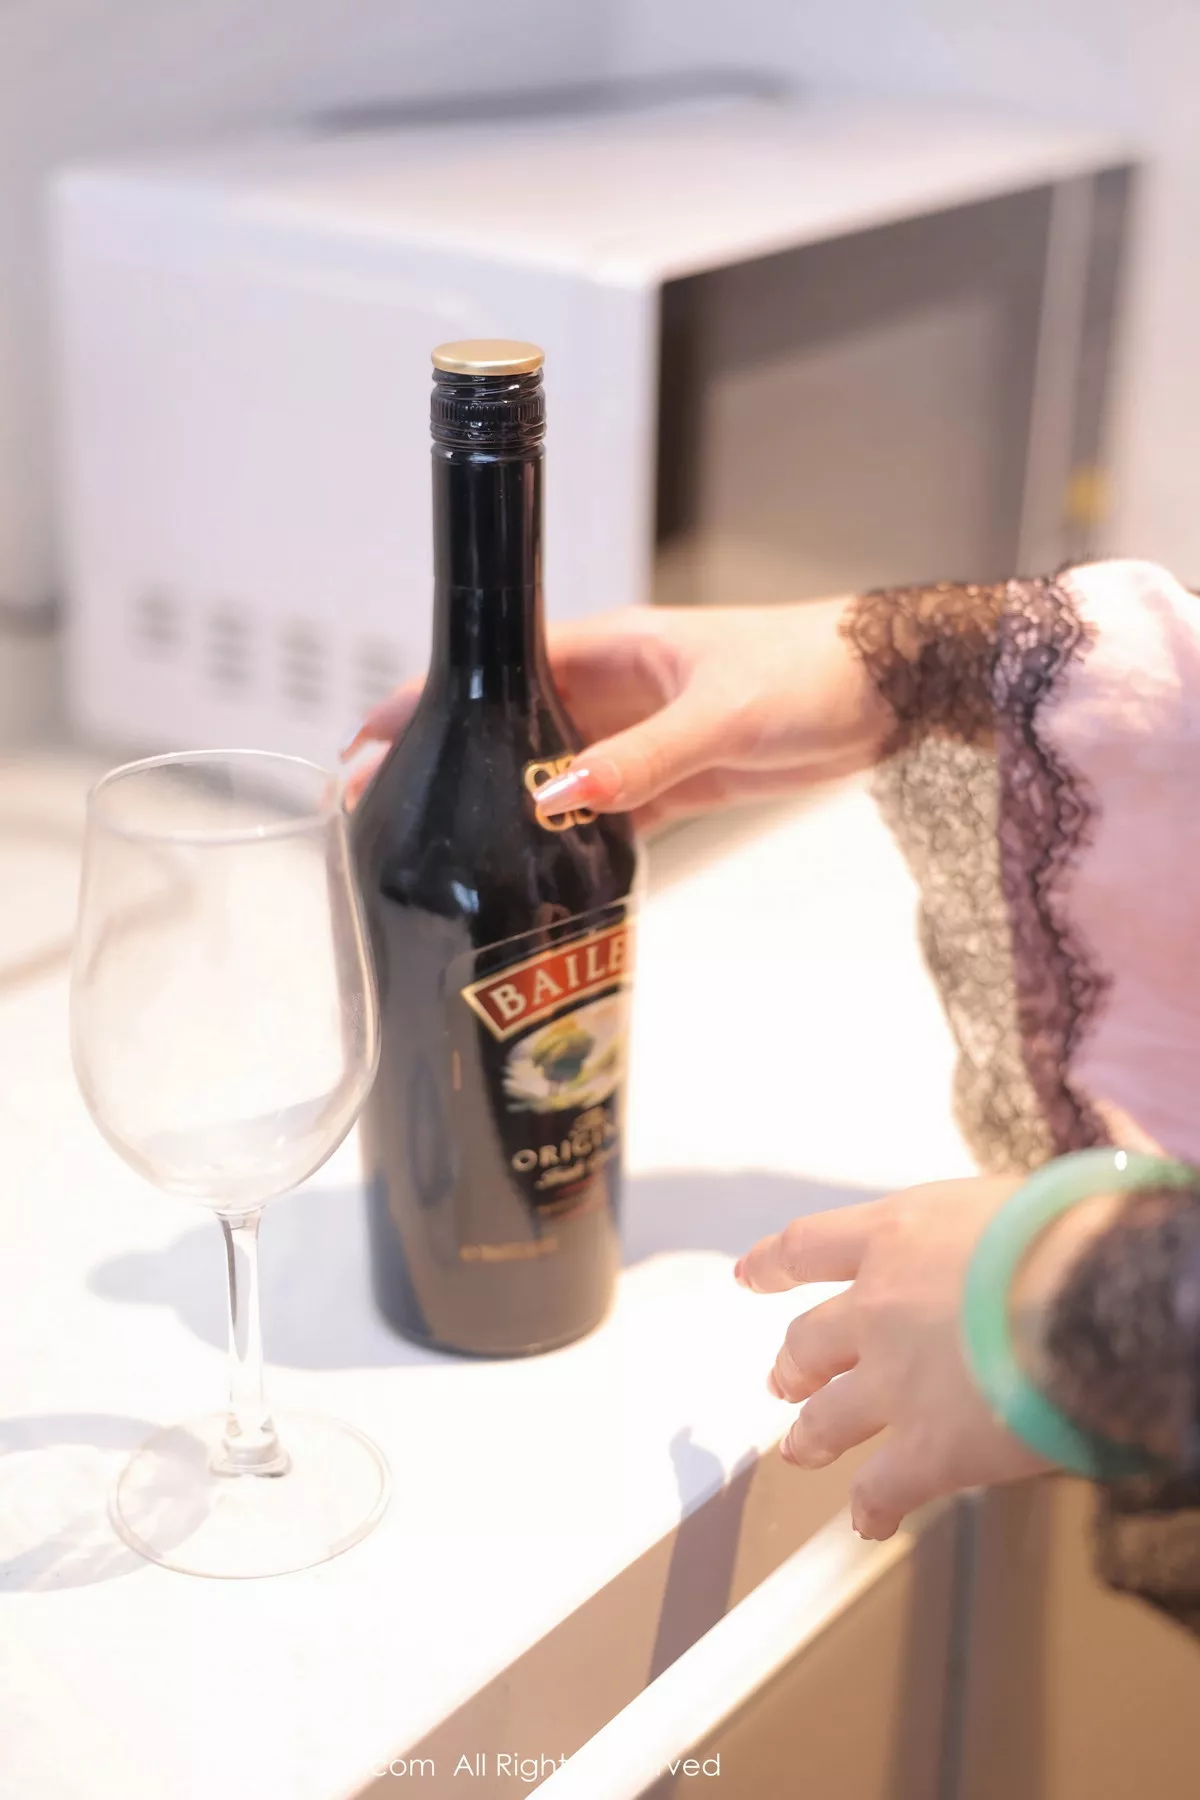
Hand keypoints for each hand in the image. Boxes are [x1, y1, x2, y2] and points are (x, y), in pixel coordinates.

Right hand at [341, 598, 888, 832]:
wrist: (892, 690)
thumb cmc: (812, 668)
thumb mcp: (722, 712)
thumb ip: (642, 758)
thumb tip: (557, 797)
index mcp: (609, 649)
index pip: (496, 664)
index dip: (430, 698)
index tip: (369, 739)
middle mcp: (612, 692)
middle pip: (508, 727)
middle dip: (449, 763)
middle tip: (382, 813)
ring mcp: (640, 739)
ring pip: (550, 777)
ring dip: (503, 807)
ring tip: (441, 852)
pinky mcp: (674, 781)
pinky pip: (606, 816)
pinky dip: (572, 842)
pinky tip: (535, 876)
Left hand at [735, 1176, 1055, 1539]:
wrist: (1092, 1296)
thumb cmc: (1071, 1233)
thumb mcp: (1011, 1202)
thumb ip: (979, 1230)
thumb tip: (1007, 1241)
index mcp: (895, 1234)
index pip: (809, 1246)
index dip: (772, 1264)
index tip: (748, 1276)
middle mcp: (877, 1306)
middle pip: (809, 1339)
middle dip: (794, 1363)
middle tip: (786, 1379)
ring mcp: (893, 1382)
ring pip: (828, 1416)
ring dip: (811, 1435)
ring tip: (801, 1447)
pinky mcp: (928, 1449)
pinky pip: (883, 1487)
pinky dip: (872, 1507)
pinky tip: (869, 1521)